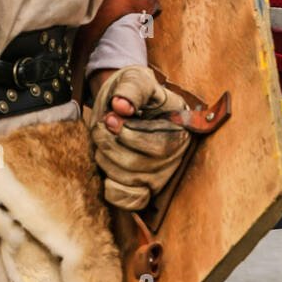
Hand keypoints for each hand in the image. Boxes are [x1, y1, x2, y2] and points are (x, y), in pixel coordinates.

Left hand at [88, 65, 189, 210]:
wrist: (123, 101)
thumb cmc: (133, 90)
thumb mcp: (135, 79)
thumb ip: (131, 88)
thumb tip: (121, 105)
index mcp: (180, 128)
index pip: (158, 146)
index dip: (129, 136)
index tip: (110, 118)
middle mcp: (175, 155)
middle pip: (140, 166)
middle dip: (111, 145)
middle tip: (101, 125)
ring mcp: (161, 174)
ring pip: (130, 181)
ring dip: (106, 159)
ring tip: (102, 140)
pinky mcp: (146, 188)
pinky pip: (132, 202)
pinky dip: (114, 189)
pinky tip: (107, 169)